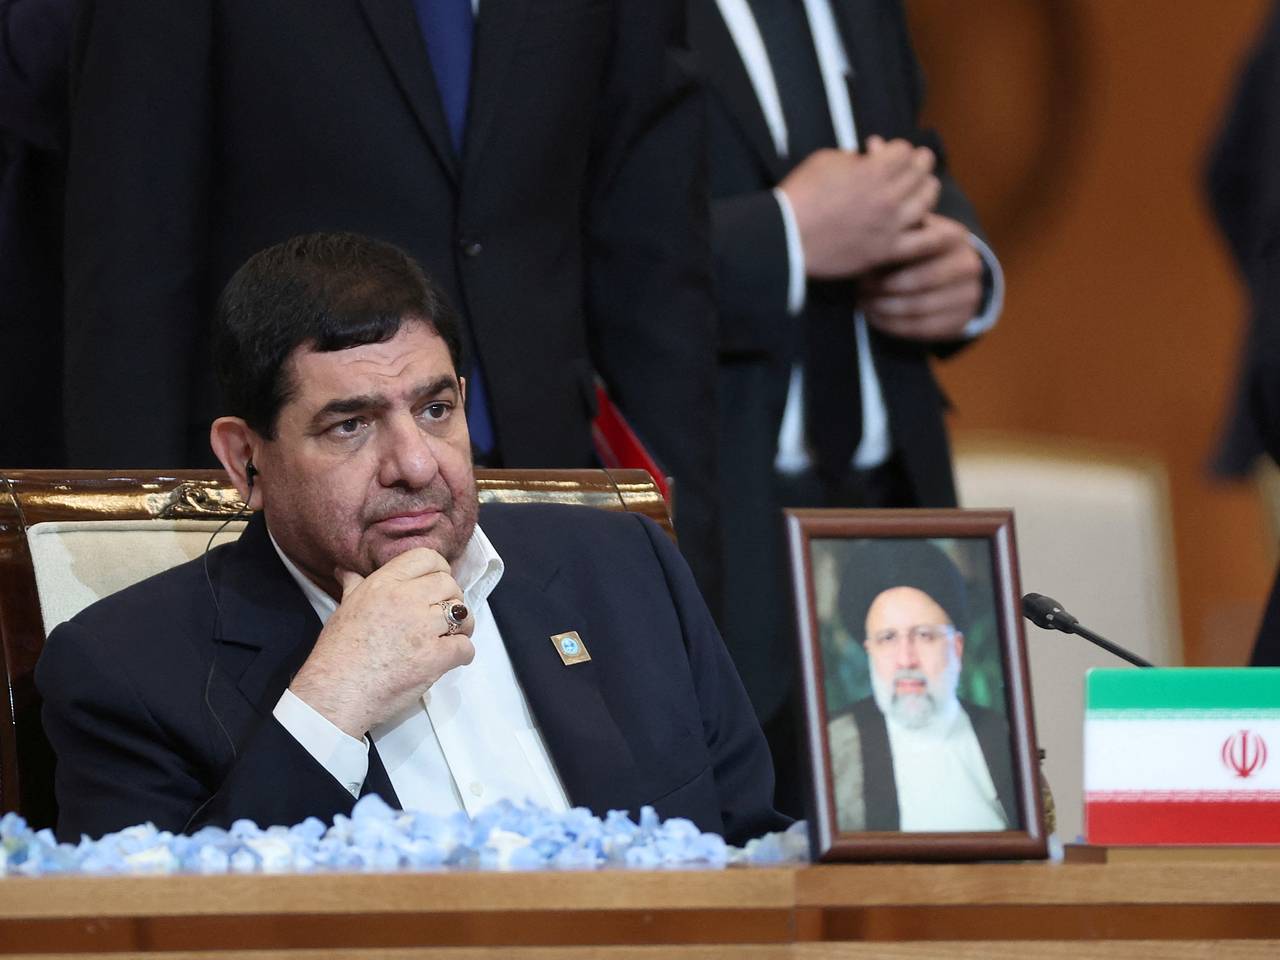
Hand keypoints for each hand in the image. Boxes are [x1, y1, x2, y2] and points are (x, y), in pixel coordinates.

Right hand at [288, 547, 474, 737]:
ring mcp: (423, 628)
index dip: (439, 569)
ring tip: (451, 636)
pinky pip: (465, 647)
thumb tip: (347, 571)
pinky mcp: (435, 657)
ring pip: (463, 614)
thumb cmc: (336, 653)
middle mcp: (406, 599)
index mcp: (384, 584)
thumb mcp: (344, 609)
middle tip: (442, 616)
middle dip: (451, 599)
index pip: (427, 557)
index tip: (436, 585)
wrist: (335, 694)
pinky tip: (450, 659)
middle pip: (449, 584)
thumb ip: (354, 587)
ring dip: (462, 626)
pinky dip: (463, 654)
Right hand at [779, 137, 938, 278]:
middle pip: (921, 172)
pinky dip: (939, 233)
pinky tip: (944, 228)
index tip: (889, 153)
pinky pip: (924, 243)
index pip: (905, 151)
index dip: (898, 149)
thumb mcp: (825, 160)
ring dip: (928, 190)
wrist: (786, 238)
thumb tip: (869, 159)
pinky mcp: (886, 251)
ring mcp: (890, 225)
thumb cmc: (800, 195)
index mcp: (873, 170)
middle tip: (915, 166)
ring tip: (923, 189)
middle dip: (917, 164)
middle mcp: (888, 196)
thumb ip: (855, 157)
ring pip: (927, 200)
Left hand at [860, 214, 983, 341]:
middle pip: (921, 281)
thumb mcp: (912, 235)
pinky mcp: (961, 320)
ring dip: (885, 309)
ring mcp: (969, 295)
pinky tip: (876, 318)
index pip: (920, 248)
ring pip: (920, 308)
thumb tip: (864, 251)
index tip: (864, 271)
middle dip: (884, 289)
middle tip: (861, 290)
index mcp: (954, 237)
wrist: (954, 275)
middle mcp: (967, 265)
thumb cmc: (920, 250)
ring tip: (864, 304)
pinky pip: (923, 328)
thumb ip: (896, 239)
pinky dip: (893, 326)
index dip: (888, 261)